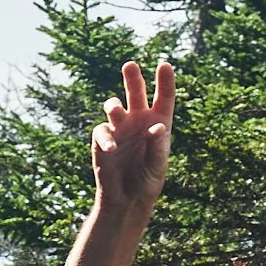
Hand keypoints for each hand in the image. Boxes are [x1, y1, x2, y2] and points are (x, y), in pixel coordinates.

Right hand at [92, 59, 174, 214]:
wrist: (127, 200)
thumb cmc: (147, 181)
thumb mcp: (157, 166)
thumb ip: (158, 146)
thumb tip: (157, 126)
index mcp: (158, 122)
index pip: (164, 97)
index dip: (164, 81)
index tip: (164, 65)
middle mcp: (138, 120)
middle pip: (135, 92)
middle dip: (132, 78)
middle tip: (130, 65)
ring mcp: (119, 128)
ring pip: (113, 106)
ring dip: (113, 106)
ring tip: (115, 110)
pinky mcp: (102, 140)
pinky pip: (101, 131)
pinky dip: (105, 138)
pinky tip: (111, 148)